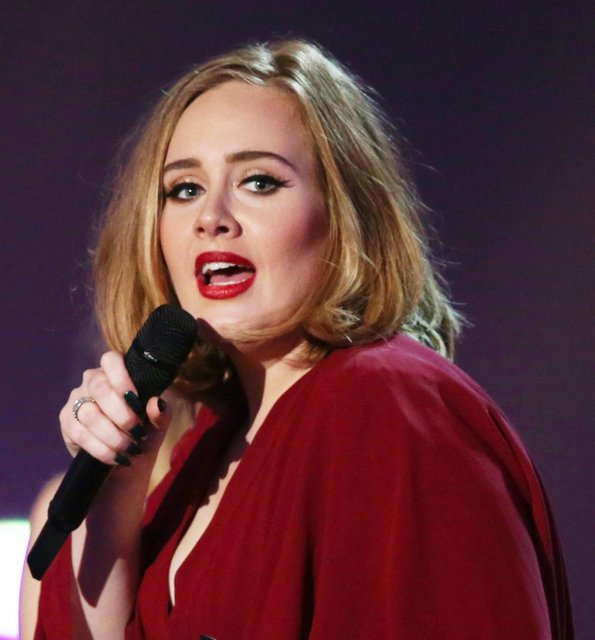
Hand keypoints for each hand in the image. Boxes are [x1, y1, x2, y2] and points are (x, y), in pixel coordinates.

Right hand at [59, 351, 169, 465]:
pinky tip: (116, 457)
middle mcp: (92, 381)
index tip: (136, 400)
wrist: (126, 462)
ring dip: (113, 435)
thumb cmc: (143, 434)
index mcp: (116, 373)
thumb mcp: (158, 425)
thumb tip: (156, 403)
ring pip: (90, 414)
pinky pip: (80, 434)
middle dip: (122, 414)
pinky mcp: (67, 421)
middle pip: (100, 388)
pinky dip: (101, 449)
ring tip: (130, 448)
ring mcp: (76, 400)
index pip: (111, 360)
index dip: (121, 377)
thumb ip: (160, 414)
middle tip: (137, 432)